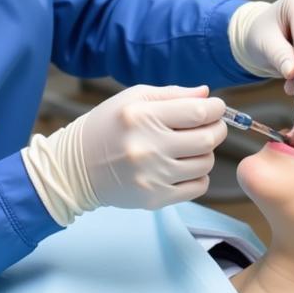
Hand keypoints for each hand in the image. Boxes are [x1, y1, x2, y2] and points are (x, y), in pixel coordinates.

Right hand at [22, 84, 227, 222]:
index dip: (217, 109)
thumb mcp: (134, 98)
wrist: (76, 168)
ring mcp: (152, 176)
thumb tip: (207, 94)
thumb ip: (173, 94)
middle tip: (210, 126)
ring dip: (205, 153)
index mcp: (143, 116)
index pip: (199, 112)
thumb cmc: (107, 126)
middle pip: (207, 139)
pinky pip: (197, 187)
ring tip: (190, 146)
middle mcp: (148, 147)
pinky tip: (183, 166)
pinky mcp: (154, 199)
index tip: (216, 108)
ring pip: (205, 164)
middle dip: (217, 129)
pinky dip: (198, 175)